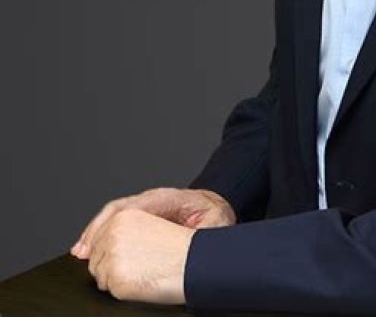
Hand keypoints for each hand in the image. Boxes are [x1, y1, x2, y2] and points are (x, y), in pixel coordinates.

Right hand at [71, 186, 234, 259]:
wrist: (218, 204)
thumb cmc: (215, 215)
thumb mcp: (214, 225)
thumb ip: (201, 233)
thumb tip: (194, 242)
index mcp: (167, 199)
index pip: (135, 207)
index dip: (114, 223)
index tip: (100, 241)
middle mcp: (153, 200)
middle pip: (118, 209)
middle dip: (98, 230)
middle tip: (83, 252)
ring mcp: (147, 206)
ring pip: (114, 214)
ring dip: (96, 232)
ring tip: (82, 251)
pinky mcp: (145, 215)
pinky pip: (120, 220)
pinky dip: (104, 232)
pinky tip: (93, 246)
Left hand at [86, 208, 193, 303]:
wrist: (199, 258)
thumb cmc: (181, 242)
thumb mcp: (148, 224)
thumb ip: (117, 230)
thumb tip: (80, 250)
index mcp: (124, 216)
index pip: (99, 234)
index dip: (100, 245)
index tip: (98, 252)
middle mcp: (114, 233)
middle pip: (96, 256)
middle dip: (109, 262)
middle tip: (136, 264)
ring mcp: (113, 256)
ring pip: (101, 273)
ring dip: (116, 276)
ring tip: (143, 270)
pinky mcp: (117, 278)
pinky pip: (111, 289)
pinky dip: (124, 290)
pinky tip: (143, 281)